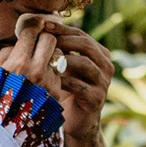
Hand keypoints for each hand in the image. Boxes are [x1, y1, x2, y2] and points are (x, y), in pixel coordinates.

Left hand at [0, 17, 113, 139]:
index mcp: (100, 54)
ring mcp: (104, 83)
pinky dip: (62, 82)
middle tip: (44, 40)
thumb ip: (60, 49)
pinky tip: (48, 81)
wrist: (76, 121)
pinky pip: (78, 86)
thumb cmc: (67, 90)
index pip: (81, 35)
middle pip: (86, 45)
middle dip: (63, 40)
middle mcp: (106, 66)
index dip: (62, 29)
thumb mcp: (65, 66)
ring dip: (63, 60)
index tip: (43, 25)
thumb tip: (39, 26)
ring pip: (84, 63)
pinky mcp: (97, 99)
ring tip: (45, 60)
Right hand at [0, 19, 66, 102]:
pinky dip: (52, 75)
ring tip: (40, 64)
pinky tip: (42, 82)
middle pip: (51, 40)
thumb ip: (6, 53)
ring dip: (50, 57)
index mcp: (19, 63)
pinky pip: (58, 76)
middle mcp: (37, 72)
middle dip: (45, 38)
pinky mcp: (57, 96)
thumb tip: (19, 42)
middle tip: (39, 42)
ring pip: (58, 57)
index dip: (33, 26)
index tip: (34, 26)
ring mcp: (49, 84)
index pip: (33, 32)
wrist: (2, 131)